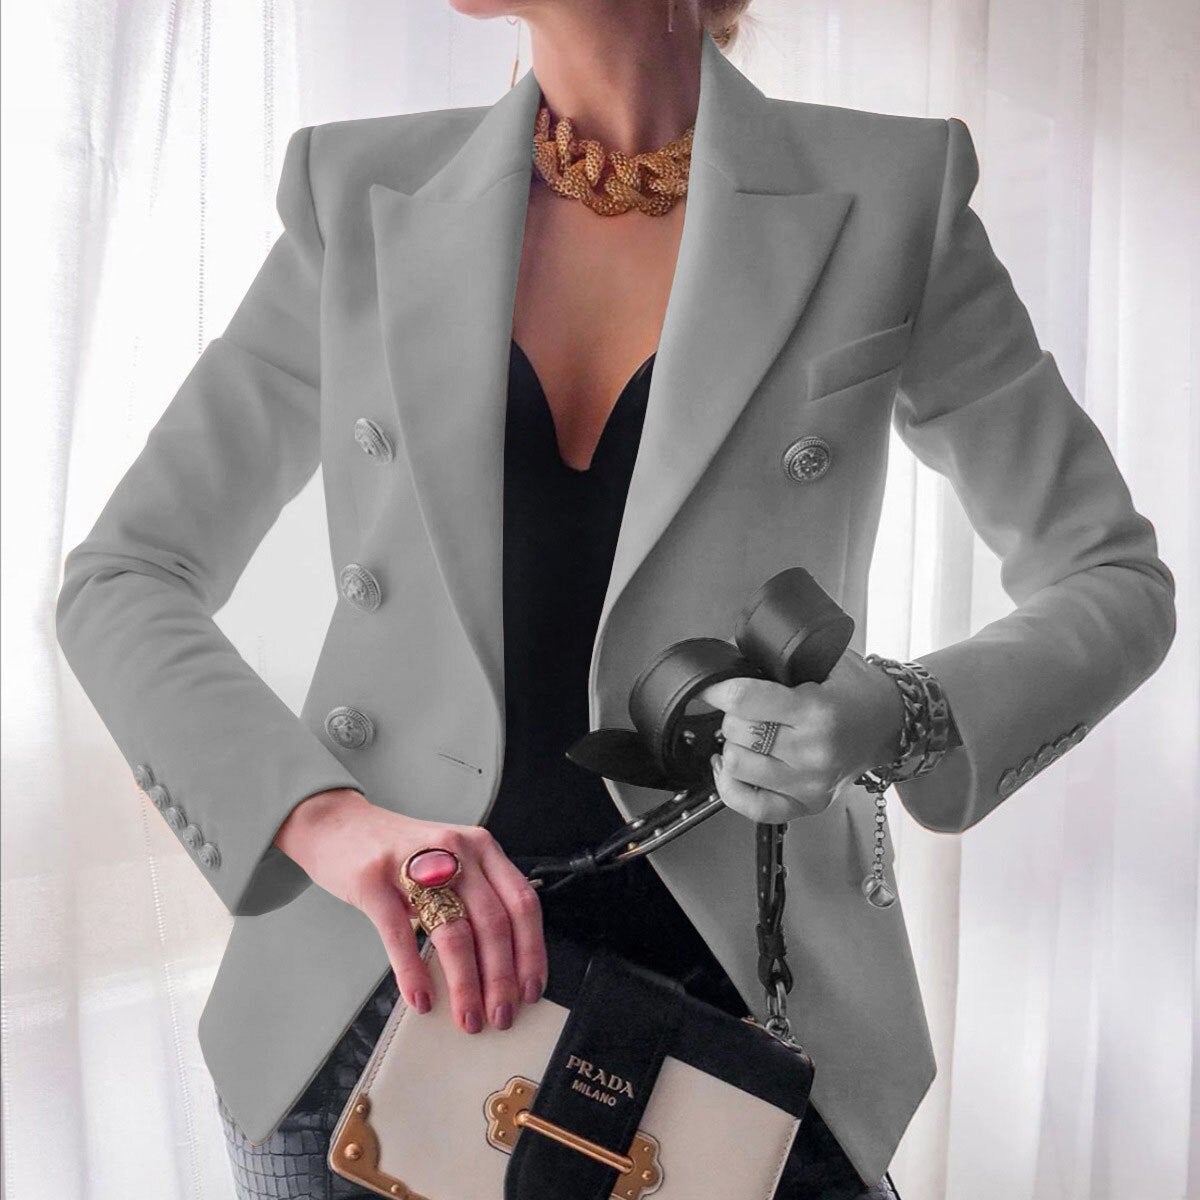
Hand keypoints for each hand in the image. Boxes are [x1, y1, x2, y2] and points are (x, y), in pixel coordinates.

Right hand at [274, 789, 546, 1034]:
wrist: (339, 823)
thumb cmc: (399, 852)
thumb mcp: (448, 862)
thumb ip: (475, 899)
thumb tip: (499, 968)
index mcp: (481, 848)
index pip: (521, 902)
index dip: (531, 951)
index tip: (532, 989)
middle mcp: (455, 850)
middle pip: (492, 922)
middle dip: (501, 978)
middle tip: (501, 1016)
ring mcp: (413, 863)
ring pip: (454, 931)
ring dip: (466, 984)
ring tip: (469, 1017)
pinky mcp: (374, 880)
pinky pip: (400, 934)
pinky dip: (414, 974)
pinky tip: (422, 999)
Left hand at [697, 649, 905, 822]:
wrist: (893, 724)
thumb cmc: (859, 691)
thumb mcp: (826, 660)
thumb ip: (781, 657)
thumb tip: (728, 652)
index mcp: (817, 711)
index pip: (745, 700)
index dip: (718, 690)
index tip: (711, 687)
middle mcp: (813, 752)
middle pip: (738, 733)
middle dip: (734, 715)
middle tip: (747, 708)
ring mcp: (810, 784)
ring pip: (737, 766)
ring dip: (734, 747)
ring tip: (749, 735)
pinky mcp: (808, 805)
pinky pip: (752, 806)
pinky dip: (731, 788)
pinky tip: (731, 767)